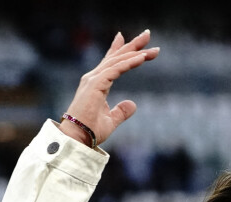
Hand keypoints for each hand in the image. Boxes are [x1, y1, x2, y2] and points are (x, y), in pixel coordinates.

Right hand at [60, 30, 159, 146]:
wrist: (77, 138)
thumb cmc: (90, 131)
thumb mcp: (111, 120)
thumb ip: (121, 112)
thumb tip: (133, 104)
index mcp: (96, 84)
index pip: (112, 63)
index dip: (122, 51)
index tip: (135, 43)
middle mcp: (94, 78)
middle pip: (116, 57)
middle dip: (133, 46)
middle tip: (148, 34)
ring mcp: (94, 80)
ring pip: (118, 61)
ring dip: (136, 52)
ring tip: (153, 49)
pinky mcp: (96, 85)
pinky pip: (116, 70)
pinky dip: (129, 63)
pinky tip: (142, 58)